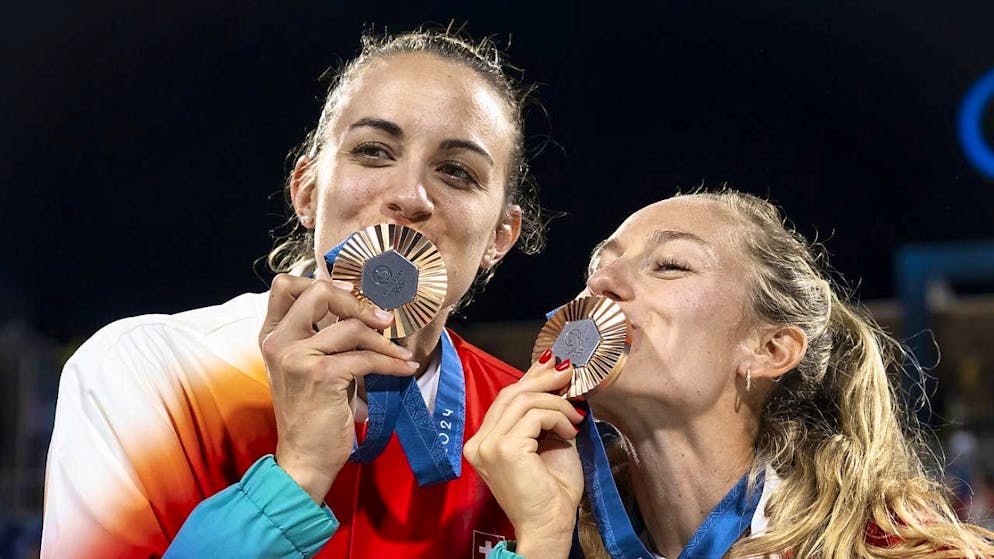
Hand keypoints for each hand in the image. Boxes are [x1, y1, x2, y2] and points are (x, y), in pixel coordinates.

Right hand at [259, 274, 418, 502]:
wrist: (305, 458)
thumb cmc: (314, 413)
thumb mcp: (309, 367)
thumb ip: (322, 336)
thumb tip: (363, 306)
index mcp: (272, 336)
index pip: (285, 285)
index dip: (322, 283)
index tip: (353, 298)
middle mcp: (278, 342)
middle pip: (318, 291)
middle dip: (357, 301)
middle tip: (383, 319)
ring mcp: (297, 356)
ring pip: (350, 326)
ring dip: (383, 340)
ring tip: (400, 353)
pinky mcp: (321, 374)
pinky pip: (366, 356)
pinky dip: (391, 362)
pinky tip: (404, 369)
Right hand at [464, 352, 585, 557]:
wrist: (549, 527)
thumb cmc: (550, 491)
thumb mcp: (546, 441)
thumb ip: (541, 414)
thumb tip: (554, 375)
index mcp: (483, 441)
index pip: (505, 399)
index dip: (529, 377)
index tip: (553, 364)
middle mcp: (478, 442)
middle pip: (511, 393)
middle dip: (542, 379)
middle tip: (569, 372)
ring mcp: (488, 445)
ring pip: (524, 400)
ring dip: (556, 402)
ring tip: (575, 415)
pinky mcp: (504, 448)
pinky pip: (535, 416)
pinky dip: (557, 417)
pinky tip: (571, 430)